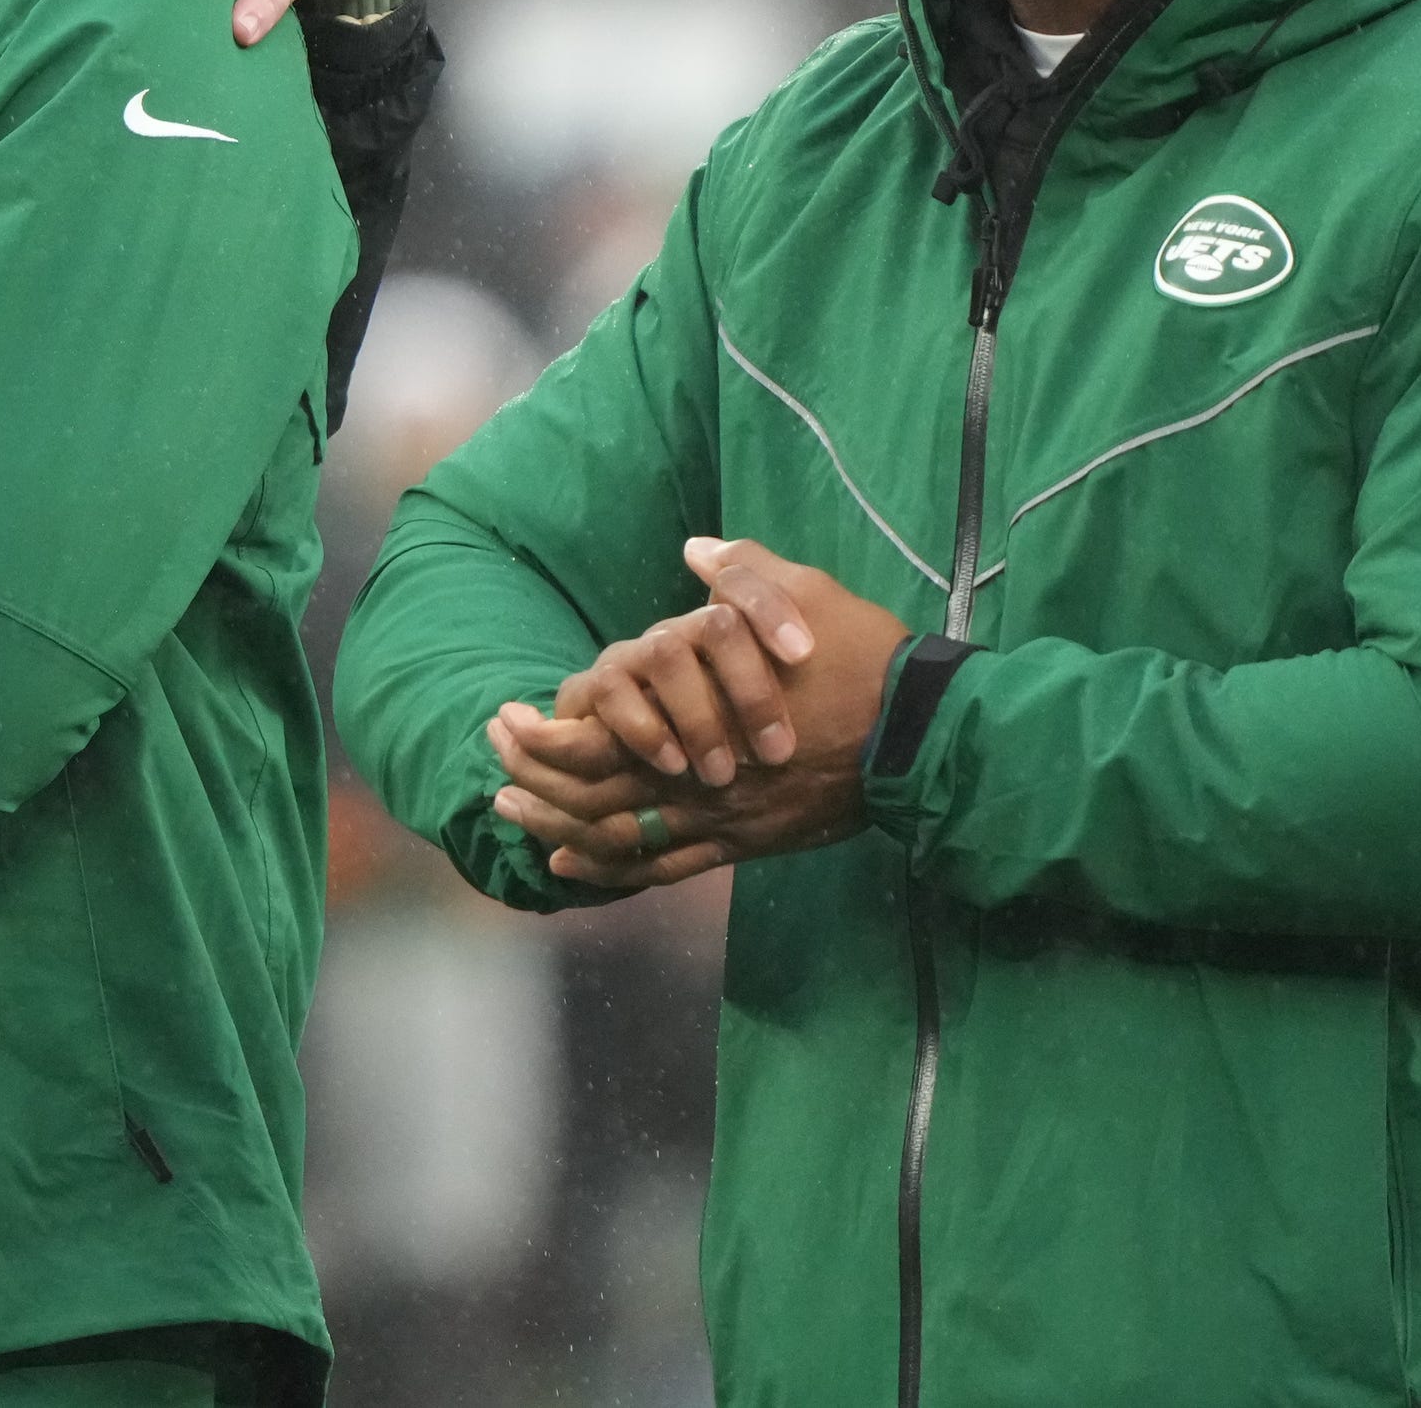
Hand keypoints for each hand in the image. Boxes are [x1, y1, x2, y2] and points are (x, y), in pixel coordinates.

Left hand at [486, 538, 910, 890]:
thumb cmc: (864, 662)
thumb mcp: (804, 596)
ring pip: (620, 837)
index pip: (600, 735)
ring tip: (513, 814)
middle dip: (535, 781)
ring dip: (558, 825)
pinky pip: (665, 868)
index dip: (545, 734)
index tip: (509, 716)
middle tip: (495, 765)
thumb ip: (743, 572)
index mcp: (701, 714)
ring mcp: (723, 818)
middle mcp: (701, 777)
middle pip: (595, 792)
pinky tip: (570, 863)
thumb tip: (698, 550)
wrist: (925, 738)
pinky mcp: (747, 843)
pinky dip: (609, 869)